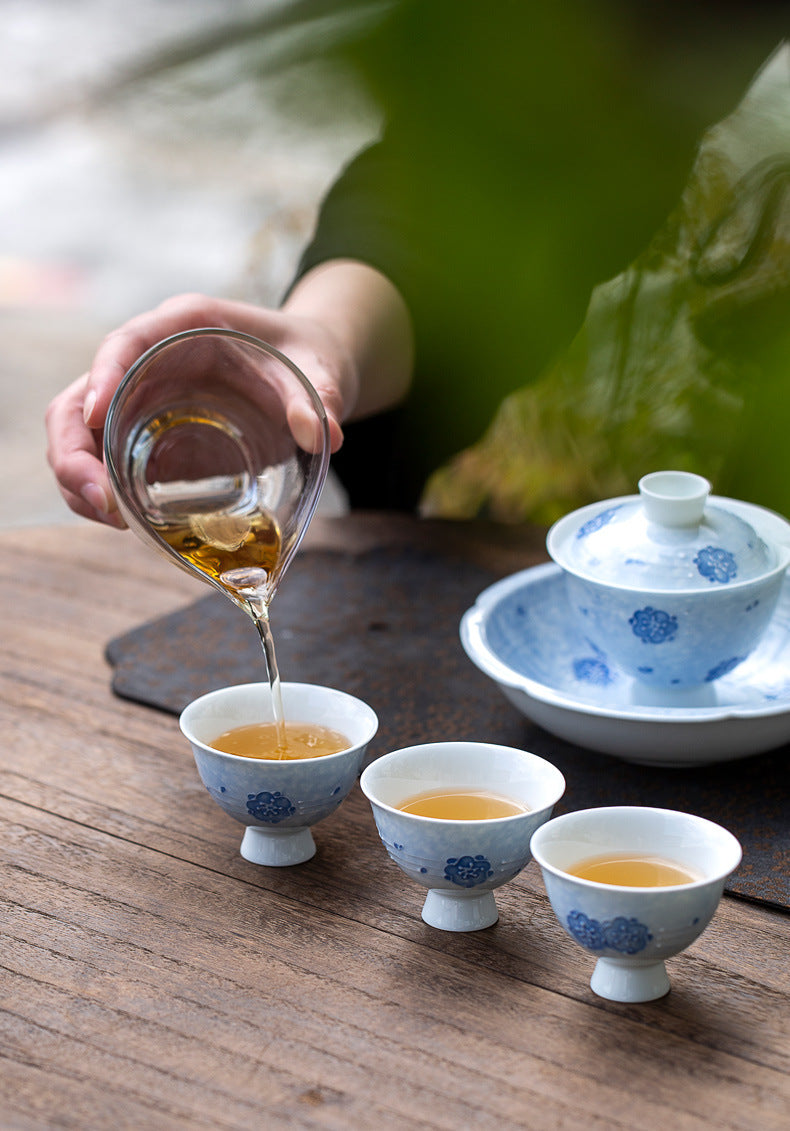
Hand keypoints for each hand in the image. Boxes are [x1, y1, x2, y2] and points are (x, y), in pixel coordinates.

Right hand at [46, 292, 355, 525]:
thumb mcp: (319, 370)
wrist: (311, 369)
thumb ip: (318, 396)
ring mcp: (142, 400)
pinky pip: (105, 462)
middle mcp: (150, 361)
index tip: (96, 414)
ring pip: (82, 437)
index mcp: (184, 327)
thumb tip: (322, 434)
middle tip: (99, 499)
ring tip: (110, 519)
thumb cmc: (306, 357)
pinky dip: (102, 493)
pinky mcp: (148, 435)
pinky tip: (124, 522)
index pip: (125, 342)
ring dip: (80, 479)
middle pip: (81, 400)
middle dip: (74, 451)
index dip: (102, 376)